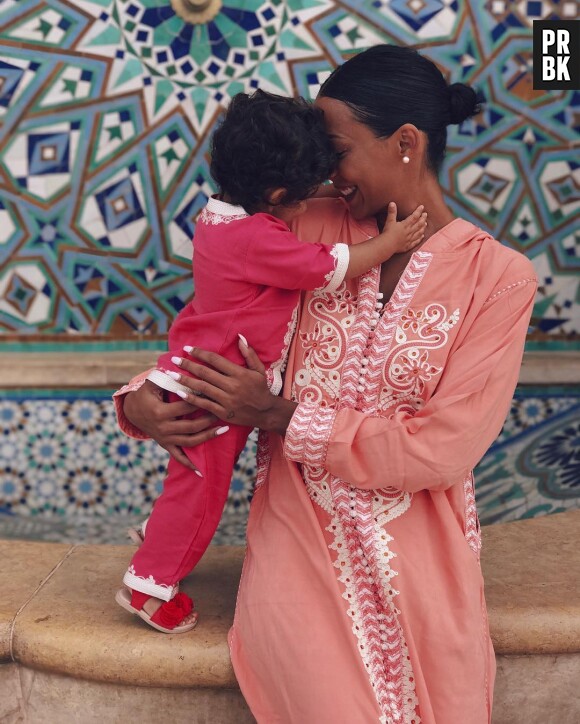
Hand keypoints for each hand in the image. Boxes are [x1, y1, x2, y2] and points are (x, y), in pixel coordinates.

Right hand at [123, 380, 217, 471]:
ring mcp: (165, 438)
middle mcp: (163, 428)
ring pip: (190, 441)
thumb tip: (177, 367)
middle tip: (224, 411)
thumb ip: (164, 376)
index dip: (200, 399)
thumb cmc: (145, 394)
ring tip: (224, 429)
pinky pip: (178, 457)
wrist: (132, 411)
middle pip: (191, 425)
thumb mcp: (151, 384)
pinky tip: (201, 472)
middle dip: (209, 418)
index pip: (185, 405)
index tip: (215, 392)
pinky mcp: (166, 445)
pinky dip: (189, 465)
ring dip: (208, 436)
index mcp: (160, 412)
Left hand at [170, 336, 296, 433]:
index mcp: (239, 373)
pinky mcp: (223, 412)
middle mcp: (232, 386)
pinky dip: (191, 398)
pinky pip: (204, 404)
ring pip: (202, 387)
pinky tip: (180, 393)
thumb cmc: (261, 389)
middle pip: (205, 373)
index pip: (215, 360)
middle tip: (174, 359)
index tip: (187, 348)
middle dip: (188, 365)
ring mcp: (227, 400)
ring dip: (185, 380)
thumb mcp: (259, 370)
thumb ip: (249, 354)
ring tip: (172, 375)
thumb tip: (240, 337)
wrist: (266, 412)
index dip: (200, 353)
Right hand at [385, 202, 426, 252]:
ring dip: (423, 228)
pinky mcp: (408, 246)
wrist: (387, 245)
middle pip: (419, 224)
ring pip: (419, 232)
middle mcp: (409, 231)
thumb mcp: (389, 221)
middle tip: (425, 214)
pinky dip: (420, 238)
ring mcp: (410, 239)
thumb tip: (392, 203)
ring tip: (425, 224)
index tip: (422, 206)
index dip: (418, 211)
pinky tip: (422, 236)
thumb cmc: (388, 233)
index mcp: (405, 225)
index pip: (414, 216)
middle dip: (423, 218)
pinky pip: (416, 242)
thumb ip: (392, 212)